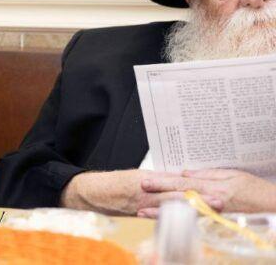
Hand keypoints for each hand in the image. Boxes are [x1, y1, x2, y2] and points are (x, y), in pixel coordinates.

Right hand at [61, 169, 214, 215]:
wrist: (91, 191)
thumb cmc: (115, 184)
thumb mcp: (138, 177)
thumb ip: (158, 181)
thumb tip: (178, 183)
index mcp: (149, 178)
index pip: (177, 181)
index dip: (196, 185)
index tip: (214, 188)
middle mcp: (147, 188)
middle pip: (178, 192)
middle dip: (199, 197)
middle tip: (219, 200)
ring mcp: (142, 200)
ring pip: (171, 203)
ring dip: (191, 207)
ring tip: (208, 209)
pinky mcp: (137, 209)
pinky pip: (157, 212)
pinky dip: (172, 215)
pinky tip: (184, 218)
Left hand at [139, 169, 275, 216]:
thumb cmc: (257, 190)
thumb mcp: (233, 174)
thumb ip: (208, 174)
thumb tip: (185, 172)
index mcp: (213, 186)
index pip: (182, 182)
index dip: (163, 181)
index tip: (146, 180)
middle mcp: (211, 200)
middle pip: (179, 196)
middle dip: (157, 195)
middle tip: (138, 194)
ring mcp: (214, 213)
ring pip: (182, 211)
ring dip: (163, 212)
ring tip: (144, 212)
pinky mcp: (218, 222)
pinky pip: (194, 221)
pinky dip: (178, 221)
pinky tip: (165, 222)